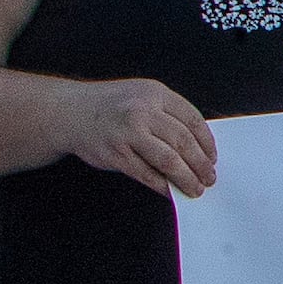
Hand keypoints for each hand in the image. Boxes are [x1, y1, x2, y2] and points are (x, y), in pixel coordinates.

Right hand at [58, 78, 214, 197]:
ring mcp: (127, 133)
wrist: (69, 111)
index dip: (207, 143)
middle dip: (201, 164)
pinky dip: (162, 185)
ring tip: (195, 187)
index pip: (193, 120)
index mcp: (155, 94)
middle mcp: (142, 111)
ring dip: (186, 178)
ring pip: (168, 160)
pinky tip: (170, 190)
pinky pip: (146, 173)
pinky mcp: (115, 154)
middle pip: (184, 142)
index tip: (213, 157)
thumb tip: (197, 146)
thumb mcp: (142, 95)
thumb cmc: (111, 105)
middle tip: (209, 177)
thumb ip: (168, 114)